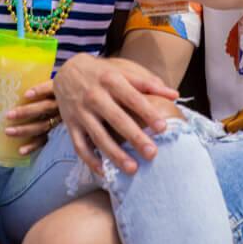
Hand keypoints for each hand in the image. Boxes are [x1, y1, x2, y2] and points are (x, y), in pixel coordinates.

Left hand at [0, 81, 59, 155]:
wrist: (63, 104)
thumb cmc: (41, 94)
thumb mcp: (31, 87)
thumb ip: (8, 89)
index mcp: (54, 89)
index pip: (50, 87)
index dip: (40, 90)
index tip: (26, 94)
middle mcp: (58, 104)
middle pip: (45, 108)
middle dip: (26, 112)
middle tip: (8, 115)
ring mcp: (57, 119)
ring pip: (43, 125)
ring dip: (25, 129)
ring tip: (8, 132)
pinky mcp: (53, 132)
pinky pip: (44, 140)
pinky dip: (32, 146)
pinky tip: (20, 151)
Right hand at [53, 53, 178, 174]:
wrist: (68, 70)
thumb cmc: (103, 73)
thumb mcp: (123, 70)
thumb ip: (148, 83)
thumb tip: (174, 95)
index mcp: (111, 80)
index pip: (132, 98)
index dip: (147, 112)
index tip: (163, 128)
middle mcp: (95, 96)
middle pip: (117, 119)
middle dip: (135, 137)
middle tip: (152, 153)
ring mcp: (81, 112)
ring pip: (99, 137)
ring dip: (115, 155)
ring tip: (133, 169)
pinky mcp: (71, 125)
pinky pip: (80, 147)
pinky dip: (91, 161)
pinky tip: (105, 173)